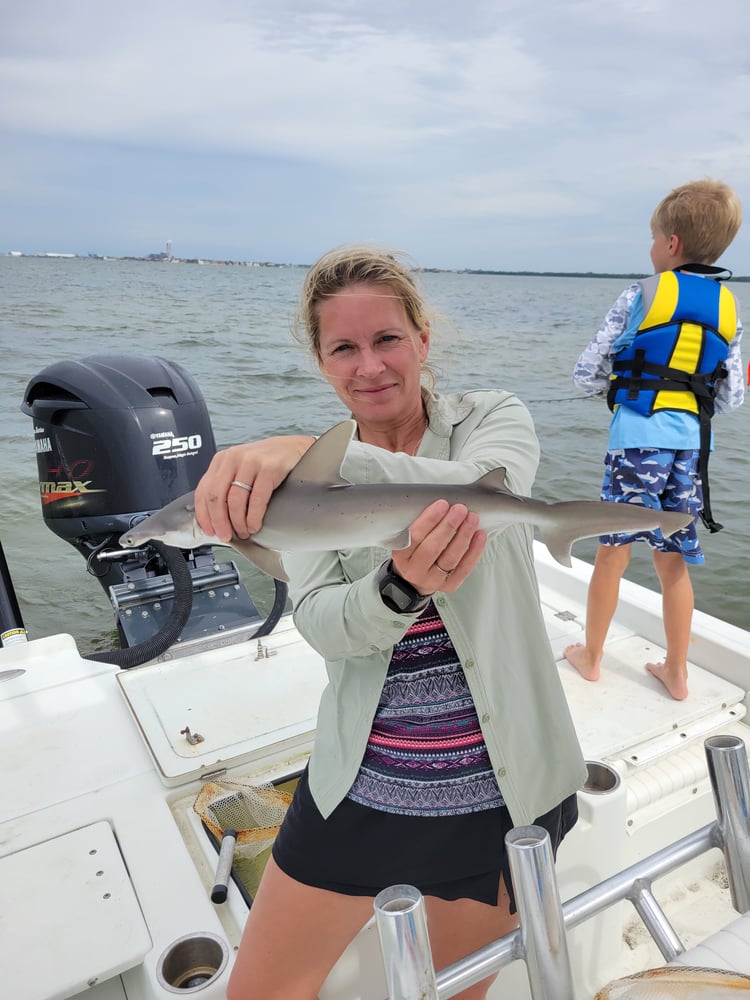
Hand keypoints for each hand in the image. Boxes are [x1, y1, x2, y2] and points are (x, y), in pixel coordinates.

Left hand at [194, 435, 315, 540]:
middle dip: (219, 521)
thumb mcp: (240, 468)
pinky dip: (254, 517)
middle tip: (225, 536)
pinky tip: (255, 525)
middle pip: (216, 496)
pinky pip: (257, 500)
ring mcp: (251, 462)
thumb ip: (226, 485)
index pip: (204, 490)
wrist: (294, 448)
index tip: (210, 530)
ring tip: (244, 532)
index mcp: (222, 460)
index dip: (204, 515)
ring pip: (235, 500)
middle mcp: (233, 458)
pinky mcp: (269, 468)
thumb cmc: (266, 462)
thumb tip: (216, 518)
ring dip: (238, 522)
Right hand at [391, 500, 486, 594]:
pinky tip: (479, 536)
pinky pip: (464, 568)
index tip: (442, 504)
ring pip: (450, 558)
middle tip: (460, 510)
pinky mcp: (449, 585)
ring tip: (472, 519)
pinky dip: (474, 551)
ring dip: (463, 536)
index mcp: (401, 555)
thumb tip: (443, 504)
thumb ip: (420, 524)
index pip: (414, 537)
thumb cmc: (414, 551)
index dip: (429, 520)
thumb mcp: (407, 537)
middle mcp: (415, 570)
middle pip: (433, 548)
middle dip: (449, 526)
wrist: (416, 577)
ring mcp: (432, 580)